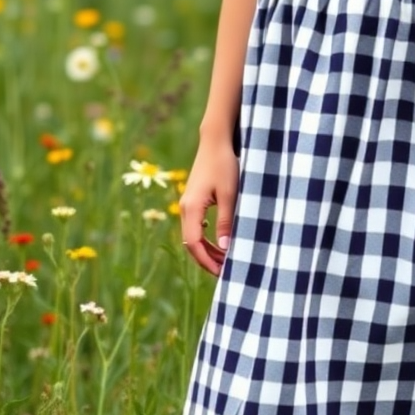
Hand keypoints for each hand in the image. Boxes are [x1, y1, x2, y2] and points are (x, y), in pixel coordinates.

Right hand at [179, 135, 239, 275]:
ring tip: (225, 260)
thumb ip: (226, 221)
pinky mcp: (193, 200)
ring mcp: (187, 204)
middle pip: (191, 243)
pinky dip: (206, 238)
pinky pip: (195, 226)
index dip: (207, 261)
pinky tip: (219, 243)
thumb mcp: (230, 194)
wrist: (215, 141)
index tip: (222, 273)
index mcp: (192, 207)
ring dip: (207, 250)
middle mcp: (185, 208)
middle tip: (226, 272)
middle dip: (207, 259)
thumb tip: (226, 248)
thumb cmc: (225, 164)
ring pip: (193, 235)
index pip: (194, 243)